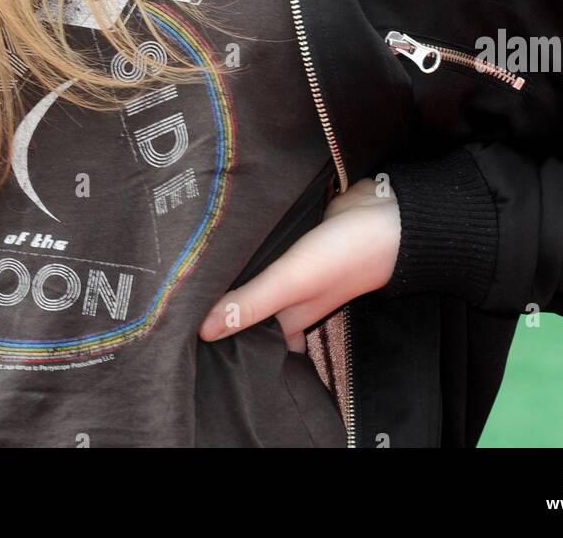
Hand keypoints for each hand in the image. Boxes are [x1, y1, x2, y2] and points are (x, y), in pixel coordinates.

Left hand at [198, 175, 400, 354]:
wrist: (385, 215)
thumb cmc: (344, 256)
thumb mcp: (293, 282)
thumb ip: (252, 303)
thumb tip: (203, 331)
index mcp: (289, 321)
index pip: (251, 344)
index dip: (224, 347)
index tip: (186, 346)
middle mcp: (289, 299)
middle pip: (248, 310)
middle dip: (220, 308)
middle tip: (176, 304)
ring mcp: (292, 271)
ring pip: (254, 281)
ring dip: (231, 277)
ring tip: (186, 271)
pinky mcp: (294, 243)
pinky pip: (264, 253)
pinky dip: (247, 252)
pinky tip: (224, 242)